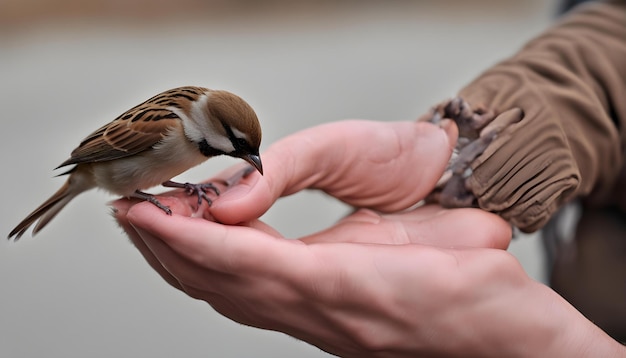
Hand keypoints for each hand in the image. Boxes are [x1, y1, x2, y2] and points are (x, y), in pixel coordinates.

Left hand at [113, 120, 622, 356]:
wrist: (515, 348)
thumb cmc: (494, 301)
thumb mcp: (460, 244)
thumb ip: (372, 240)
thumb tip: (310, 242)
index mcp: (355, 290)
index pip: (252, 263)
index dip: (195, 239)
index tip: (151, 214)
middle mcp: (328, 318)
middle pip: (226, 287)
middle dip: (170, 250)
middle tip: (131, 214)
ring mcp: (324, 331)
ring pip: (233, 302)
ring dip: (185, 267)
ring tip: (152, 233)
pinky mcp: (328, 330)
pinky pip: (255, 306)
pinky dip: (218, 280)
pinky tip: (204, 264)